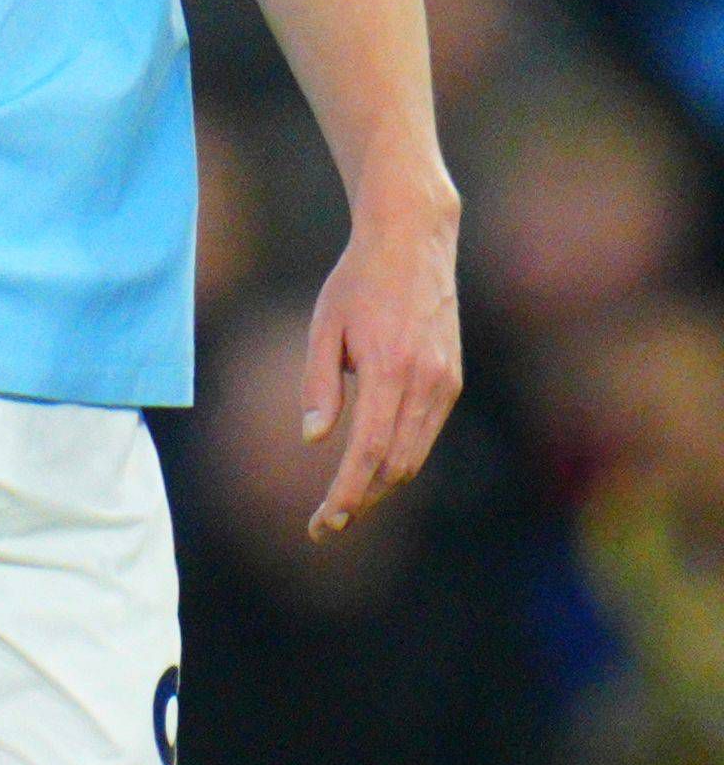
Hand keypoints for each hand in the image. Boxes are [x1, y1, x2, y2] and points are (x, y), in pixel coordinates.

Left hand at [298, 194, 462, 539]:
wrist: (412, 241)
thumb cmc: (357, 281)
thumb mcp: (323, 327)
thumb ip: (320, 385)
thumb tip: (314, 440)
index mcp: (390, 370)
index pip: (368, 451)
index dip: (346, 493)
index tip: (324, 521)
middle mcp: (426, 382)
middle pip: (394, 464)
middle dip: (361, 499)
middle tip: (325, 523)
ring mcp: (445, 382)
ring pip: (414, 454)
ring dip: (381, 484)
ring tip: (344, 502)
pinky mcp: (452, 378)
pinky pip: (426, 432)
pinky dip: (400, 456)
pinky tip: (372, 465)